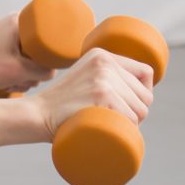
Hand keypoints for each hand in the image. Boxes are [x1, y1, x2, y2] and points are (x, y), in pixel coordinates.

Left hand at [0, 13, 62, 95]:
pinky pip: (19, 66)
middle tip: (22, 77)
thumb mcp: (21, 71)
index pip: (51, 35)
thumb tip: (53, 71)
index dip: (49, 54)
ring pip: (31, 62)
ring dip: (25, 77)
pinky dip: (16, 77)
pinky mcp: (2, 52)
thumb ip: (44, 71)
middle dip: (34, 71)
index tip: (39, 66)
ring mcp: (7, 40)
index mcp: (19, 21)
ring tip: (11, 81)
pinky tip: (7, 84)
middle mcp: (14, 27)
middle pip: (41, 52)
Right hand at [31, 46, 155, 138]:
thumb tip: (144, 86)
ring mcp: (103, 78)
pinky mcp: (102, 95)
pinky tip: (106, 128)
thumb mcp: (85, 77)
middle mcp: (104, 62)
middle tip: (112, 118)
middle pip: (146, 96)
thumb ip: (107, 75)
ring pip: (142, 110)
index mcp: (102, 54)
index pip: (146, 72)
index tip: (127, 103)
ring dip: (131, 124)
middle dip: (136, 112)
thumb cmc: (64, 104)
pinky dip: (125, 130)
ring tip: (107, 123)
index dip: (142, 93)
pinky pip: (132, 120)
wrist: (37, 114)